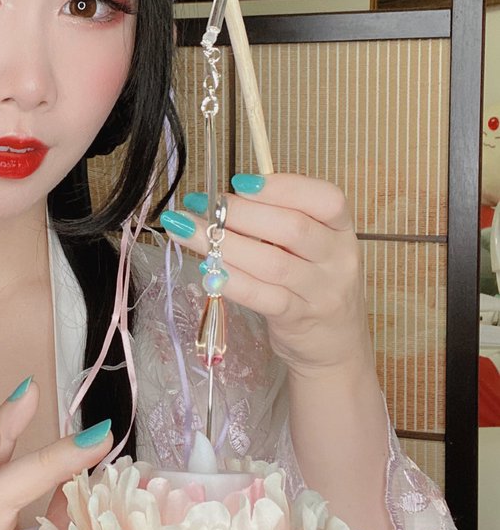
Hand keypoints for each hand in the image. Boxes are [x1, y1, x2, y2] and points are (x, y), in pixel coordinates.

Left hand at [162, 173, 374, 383]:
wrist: (336, 347)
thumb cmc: (314, 285)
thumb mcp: (313, 248)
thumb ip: (281, 221)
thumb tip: (225, 200)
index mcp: (342, 230)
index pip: (326, 199)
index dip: (282, 187)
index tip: (239, 182)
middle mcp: (338, 259)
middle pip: (292, 228)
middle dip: (240, 213)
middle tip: (202, 204)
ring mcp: (320, 292)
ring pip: (271, 263)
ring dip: (223, 243)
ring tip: (187, 229)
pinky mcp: (297, 319)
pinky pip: (261, 296)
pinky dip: (231, 281)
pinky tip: (205, 269)